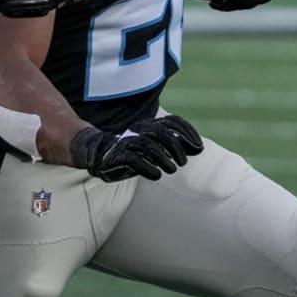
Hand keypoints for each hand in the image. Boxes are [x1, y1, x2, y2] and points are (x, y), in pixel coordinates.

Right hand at [68, 115, 203, 181]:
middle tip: (182, 162)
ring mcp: (127, 142)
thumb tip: (198, 149)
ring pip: (148, 145)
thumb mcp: (154, 148)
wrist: (98, 154)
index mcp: (148, 126)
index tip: (198, 147)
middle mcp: (138, 131)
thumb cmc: (132, 152)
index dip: (186, 132)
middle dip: (176, 147)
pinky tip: (156, 175)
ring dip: (163, 158)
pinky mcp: (117, 156)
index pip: (171, 122)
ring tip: (171, 169)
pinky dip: (147, 167)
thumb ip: (174, 146)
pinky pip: (134, 159)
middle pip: (161, 132)